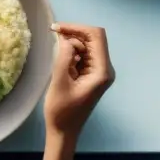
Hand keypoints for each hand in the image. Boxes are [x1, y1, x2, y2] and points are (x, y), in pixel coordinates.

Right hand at [43, 23, 114, 139]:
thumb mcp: (59, 83)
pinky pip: (85, 54)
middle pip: (94, 38)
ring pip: (89, 45)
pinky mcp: (93, 74)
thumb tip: (66, 38)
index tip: (58, 28)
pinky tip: (62, 59)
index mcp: (102, 72)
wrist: (63, 132)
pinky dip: (73, 51)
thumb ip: (64, 58)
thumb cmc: (61, 112)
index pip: (96, 36)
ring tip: (57, 52)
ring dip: (73, 43)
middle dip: (74, 33)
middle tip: (54, 33)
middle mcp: (106, 69)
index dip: (78, 27)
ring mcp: (101, 72)